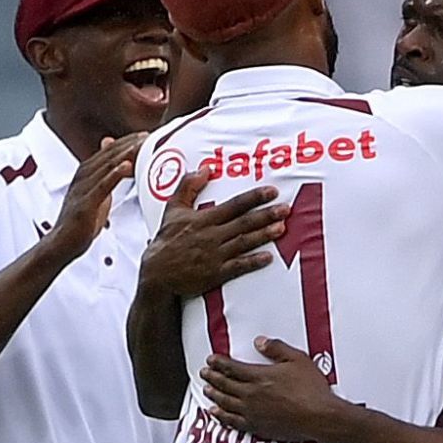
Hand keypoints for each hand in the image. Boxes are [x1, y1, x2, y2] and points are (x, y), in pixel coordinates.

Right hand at [42, 133, 145, 263]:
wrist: (61, 244)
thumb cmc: (80, 222)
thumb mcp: (95, 194)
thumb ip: (105, 178)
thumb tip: (117, 164)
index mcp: (86, 174)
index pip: (108, 152)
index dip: (127, 142)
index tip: (145, 135)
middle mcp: (83, 177)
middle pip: (108, 155)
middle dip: (128, 144)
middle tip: (148, 136)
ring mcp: (83, 190)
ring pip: (106, 166)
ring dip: (125, 154)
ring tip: (141, 145)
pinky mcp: (85, 204)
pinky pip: (101, 186)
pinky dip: (114, 174)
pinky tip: (126, 166)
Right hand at [141, 171, 285, 297]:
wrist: (156, 273)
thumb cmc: (167, 240)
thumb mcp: (173, 209)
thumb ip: (188, 186)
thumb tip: (205, 168)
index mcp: (204, 219)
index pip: (234, 205)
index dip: (254, 197)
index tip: (272, 191)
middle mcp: (212, 236)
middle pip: (244, 222)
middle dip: (266, 214)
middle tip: (286, 209)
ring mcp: (215, 255)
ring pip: (244, 242)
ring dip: (264, 235)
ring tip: (282, 227)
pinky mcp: (216, 274)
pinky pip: (238, 267)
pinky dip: (253, 262)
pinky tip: (269, 257)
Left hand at [201, 338, 344, 440]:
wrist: (319, 416)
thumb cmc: (311, 389)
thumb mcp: (297, 360)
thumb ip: (276, 349)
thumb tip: (260, 342)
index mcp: (259, 376)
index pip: (232, 367)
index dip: (219, 362)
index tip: (211, 360)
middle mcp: (251, 394)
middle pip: (225, 384)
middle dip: (212, 377)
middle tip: (204, 373)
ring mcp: (252, 412)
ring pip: (225, 403)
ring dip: (214, 395)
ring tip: (207, 390)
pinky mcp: (256, 427)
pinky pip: (232, 421)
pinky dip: (221, 416)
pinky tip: (216, 413)